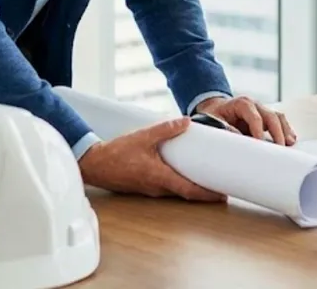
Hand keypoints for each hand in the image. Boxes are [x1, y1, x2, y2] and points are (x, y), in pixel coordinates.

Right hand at [78, 117, 225, 201]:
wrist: (95, 164)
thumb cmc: (117, 153)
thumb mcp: (144, 136)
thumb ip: (166, 128)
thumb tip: (186, 122)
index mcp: (159, 177)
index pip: (188, 190)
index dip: (207, 194)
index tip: (222, 195)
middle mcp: (157, 188)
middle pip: (185, 193)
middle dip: (204, 192)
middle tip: (221, 186)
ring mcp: (151, 189)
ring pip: (176, 191)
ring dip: (192, 187)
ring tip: (207, 178)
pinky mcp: (146, 186)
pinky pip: (167, 187)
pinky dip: (180, 183)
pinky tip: (184, 172)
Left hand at [196, 96, 296, 145]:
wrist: (216, 108)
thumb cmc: (214, 115)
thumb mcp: (212, 120)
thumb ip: (223, 129)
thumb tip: (236, 141)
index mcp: (242, 103)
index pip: (254, 117)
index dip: (259, 131)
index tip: (261, 144)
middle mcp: (255, 105)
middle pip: (271, 116)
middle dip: (277, 132)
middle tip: (279, 148)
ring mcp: (262, 110)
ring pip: (278, 117)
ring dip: (285, 130)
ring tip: (290, 144)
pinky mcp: (265, 118)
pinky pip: (279, 122)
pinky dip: (285, 130)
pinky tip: (291, 140)